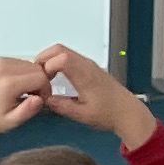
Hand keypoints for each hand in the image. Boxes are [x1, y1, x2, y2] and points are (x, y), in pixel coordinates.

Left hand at [0, 57, 50, 144]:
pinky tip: (19, 86)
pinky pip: (23, 63)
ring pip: (32, 65)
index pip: (41, 77)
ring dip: (33, 78)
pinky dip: (25, 74)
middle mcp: (4, 68)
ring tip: (24, 92)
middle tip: (32, 97)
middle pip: (38, 69)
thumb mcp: (13, 121)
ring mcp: (1, 62)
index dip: (45, 90)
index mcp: (8, 83)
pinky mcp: (0, 61)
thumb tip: (40, 99)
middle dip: (40, 83)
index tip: (39, 100)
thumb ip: (28, 111)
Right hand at [37, 44, 151, 146]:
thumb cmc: (110, 114)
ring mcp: (89, 65)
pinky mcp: (91, 68)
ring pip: (65, 51)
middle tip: (36, 74)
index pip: (60, 58)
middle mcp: (87, 66)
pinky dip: (58, 62)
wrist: (127, 113)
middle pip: (60, 49)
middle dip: (43, 58)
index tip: (41, 81)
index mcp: (85, 75)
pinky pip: (71, 57)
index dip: (46, 67)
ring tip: (44, 76)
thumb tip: (45, 100)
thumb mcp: (82, 115)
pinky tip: (56, 76)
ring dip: (50, 59)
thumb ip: (62, 106)